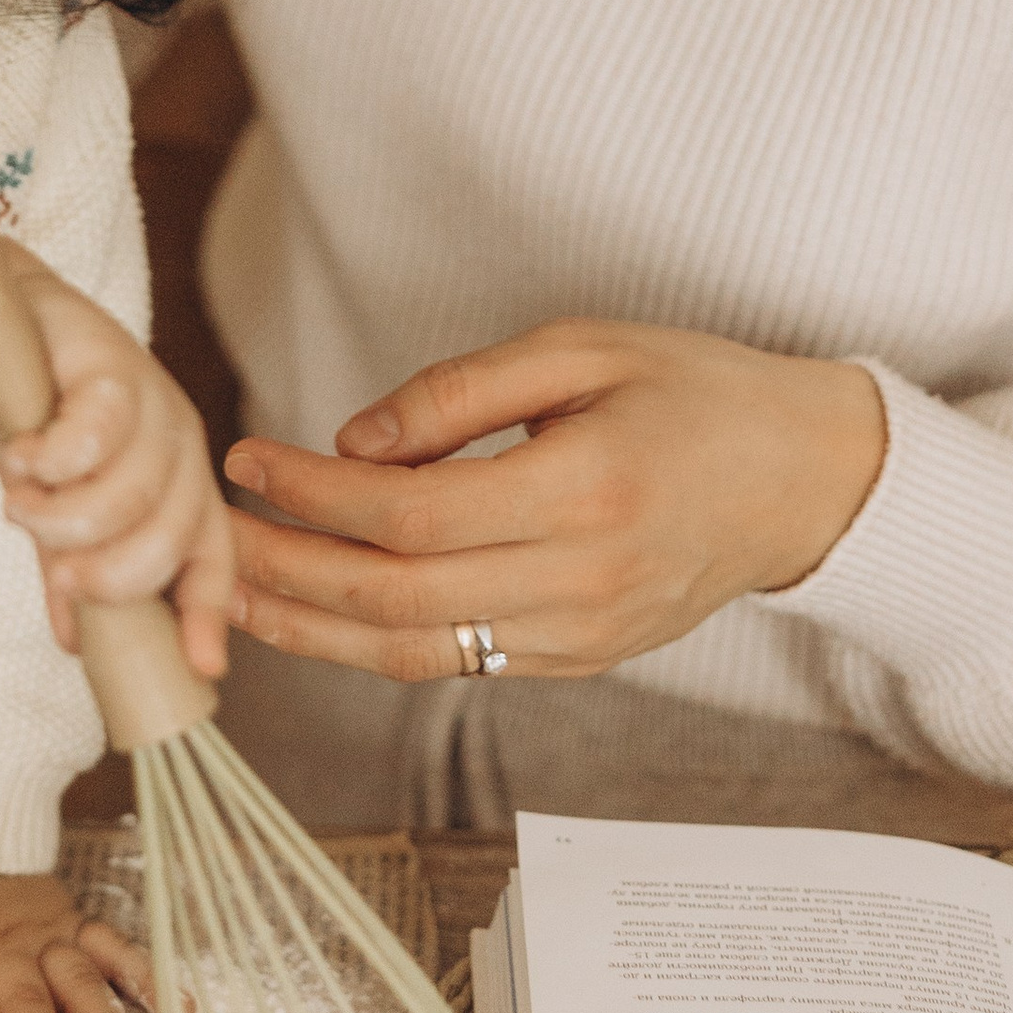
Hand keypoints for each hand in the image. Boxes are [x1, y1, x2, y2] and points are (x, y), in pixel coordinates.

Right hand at [0, 255, 235, 684]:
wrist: (0, 322)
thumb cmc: (37, 421)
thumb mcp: (57, 506)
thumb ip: (68, 566)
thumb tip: (73, 640)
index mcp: (180, 484)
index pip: (210, 558)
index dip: (209, 615)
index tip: (202, 670)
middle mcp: (181, 445)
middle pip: (170, 537)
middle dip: (111, 574)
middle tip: (57, 573)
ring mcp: (154, 401)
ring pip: (129, 494)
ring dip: (62, 519)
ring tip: (18, 505)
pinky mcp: (114, 363)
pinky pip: (91, 438)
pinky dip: (46, 462)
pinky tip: (16, 455)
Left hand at [224, 320, 884, 682]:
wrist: (803, 479)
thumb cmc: (695, 391)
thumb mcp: (584, 347)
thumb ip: (462, 392)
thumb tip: (353, 443)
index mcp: (584, 489)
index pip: (411, 514)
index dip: (314, 494)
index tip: (247, 460)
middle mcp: (581, 580)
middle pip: (398, 599)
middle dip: (288, 570)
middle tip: (210, 535)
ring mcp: (583, 635)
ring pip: (419, 654)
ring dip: (314, 631)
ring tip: (235, 595)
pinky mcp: (582, 660)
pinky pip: (462, 665)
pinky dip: (380, 646)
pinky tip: (322, 615)